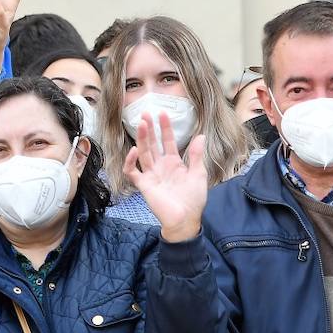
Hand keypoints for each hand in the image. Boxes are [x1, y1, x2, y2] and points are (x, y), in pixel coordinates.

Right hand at [123, 112, 208, 241]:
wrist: (185, 219)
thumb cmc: (193, 199)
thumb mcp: (198, 174)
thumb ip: (196, 155)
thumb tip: (200, 135)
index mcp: (174, 163)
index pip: (168, 141)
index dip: (165, 128)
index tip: (163, 113)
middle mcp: (161, 166)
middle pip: (152, 144)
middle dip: (149, 129)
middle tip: (145, 113)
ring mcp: (151, 175)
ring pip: (143, 153)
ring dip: (141, 138)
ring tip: (141, 123)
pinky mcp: (144, 185)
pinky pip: (133, 172)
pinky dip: (131, 161)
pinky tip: (135, 150)